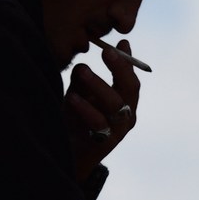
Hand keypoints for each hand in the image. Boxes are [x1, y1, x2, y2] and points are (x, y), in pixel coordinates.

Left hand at [64, 39, 140, 182]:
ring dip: (99, 85)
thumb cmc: (75, 122)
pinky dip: (85, 109)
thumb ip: (85, 79)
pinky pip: (98, 124)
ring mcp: (117, 131)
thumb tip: (85, 60)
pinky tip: (71, 97)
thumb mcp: (79, 95)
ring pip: (115, 104)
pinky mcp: (104, 144)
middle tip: (105, 51)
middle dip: (119, 68)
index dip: (127, 61)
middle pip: (130, 89)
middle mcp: (126, 116)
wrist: (68, 156)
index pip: (130, 78)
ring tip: (80, 70)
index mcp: (124, 102)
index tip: (120, 43)